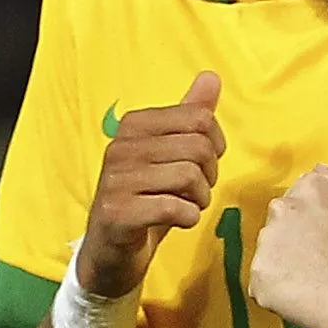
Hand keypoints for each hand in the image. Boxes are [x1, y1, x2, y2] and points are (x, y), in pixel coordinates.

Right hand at [78, 72, 225, 297]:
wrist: (113, 250)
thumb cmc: (147, 197)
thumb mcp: (171, 154)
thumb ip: (190, 115)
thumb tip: (211, 77)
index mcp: (135, 125)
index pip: (200, 119)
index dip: (214, 146)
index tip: (203, 165)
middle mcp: (120, 146)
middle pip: (198, 147)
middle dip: (209, 175)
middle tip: (195, 191)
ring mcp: (115, 179)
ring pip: (189, 176)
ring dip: (200, 198)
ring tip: (186, 205)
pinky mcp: (117, 212)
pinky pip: (175, 207)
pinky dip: (188, 217)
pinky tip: (178, 220)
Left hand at [250, 166, 327, 327]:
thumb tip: (324, 172)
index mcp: (314, 186)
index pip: (302, 196)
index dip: (319, 220)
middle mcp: (284, 207)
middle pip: (283, 221)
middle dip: (299, 239)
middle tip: (327, 261)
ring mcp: (269, 242)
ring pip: (272, 251)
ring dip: (288, 264)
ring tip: (320, 280)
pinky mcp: (260, 276)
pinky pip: (264, 283)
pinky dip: (280, 291)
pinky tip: (307, 295)